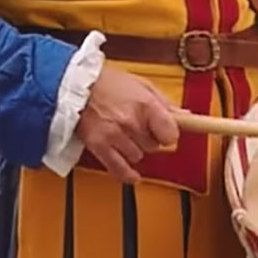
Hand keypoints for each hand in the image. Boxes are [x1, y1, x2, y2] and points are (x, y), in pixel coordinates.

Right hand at [76, 64, 183, 180]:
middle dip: (149, 138)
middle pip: (154, 146)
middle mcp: (132, 122)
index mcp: (146, 105)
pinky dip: (127, 175)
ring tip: (123, 135)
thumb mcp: (140, 84)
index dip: (168, 134)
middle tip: (138, 127)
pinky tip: (133, 176)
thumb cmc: (105, 82)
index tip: (165, 132)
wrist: (72, 86)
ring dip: (134, 149)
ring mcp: (115, 136)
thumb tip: (185, 115)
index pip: (171, 134)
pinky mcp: (99, 146)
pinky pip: (119, 169)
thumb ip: (163, 102)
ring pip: (138, 156)